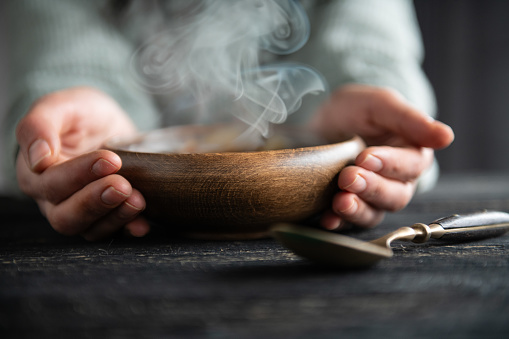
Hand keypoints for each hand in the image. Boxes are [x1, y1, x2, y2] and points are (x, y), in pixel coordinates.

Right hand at [15, 87, 148, 239]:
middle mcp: (54, 199)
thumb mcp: (61, 106)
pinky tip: (142, 224)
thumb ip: (39, 126)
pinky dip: (129, 229)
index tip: (110, 160)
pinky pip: (114, 232)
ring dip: (115, 217)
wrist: (108, 124)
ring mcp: (81, 211)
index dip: (79, 174)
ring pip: (90, 229)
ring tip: (138, 200)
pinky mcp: (107, 216)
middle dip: (97, 202)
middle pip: (66, 216)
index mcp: (35, 173)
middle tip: (123, 185)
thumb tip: (38, 159)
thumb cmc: (79, 114)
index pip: (51, 183)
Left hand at [310, 84, 453, 229]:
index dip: (390, 164)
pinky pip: (347, 223)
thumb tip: (446, 137)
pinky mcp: (347, 207)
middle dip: (372, 188)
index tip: (365, 157)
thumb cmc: (352, 110)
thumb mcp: (378, 105)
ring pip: (375, 214)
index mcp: (409, 153)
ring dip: (357, 210)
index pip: (411, 166)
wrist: (314, 117)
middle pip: (395, 196)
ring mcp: (370, 197)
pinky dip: (338, 222)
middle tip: (348, 177)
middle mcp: (394, 180)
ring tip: (340, 201)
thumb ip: (408, 119)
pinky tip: (328, 219)